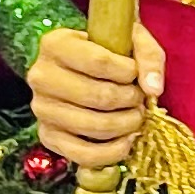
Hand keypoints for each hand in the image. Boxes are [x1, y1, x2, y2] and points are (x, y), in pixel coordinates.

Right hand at [28, 20, 159, 166]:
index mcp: (55, 44)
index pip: (98, 62)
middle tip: (139, 98)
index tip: (135, 72)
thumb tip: (154, 90)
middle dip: (130, 100)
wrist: (81, 67)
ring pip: (93, 126)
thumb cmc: (108, 49)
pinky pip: (83, 155)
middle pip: (97, 96)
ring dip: (126, 124)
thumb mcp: (131, 39)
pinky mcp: (48, 136)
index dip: (128, 71)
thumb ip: (148, 56)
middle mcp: (41, 77)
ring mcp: (42, 109)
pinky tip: (127, 140)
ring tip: (135, 115)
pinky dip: (112, 152)